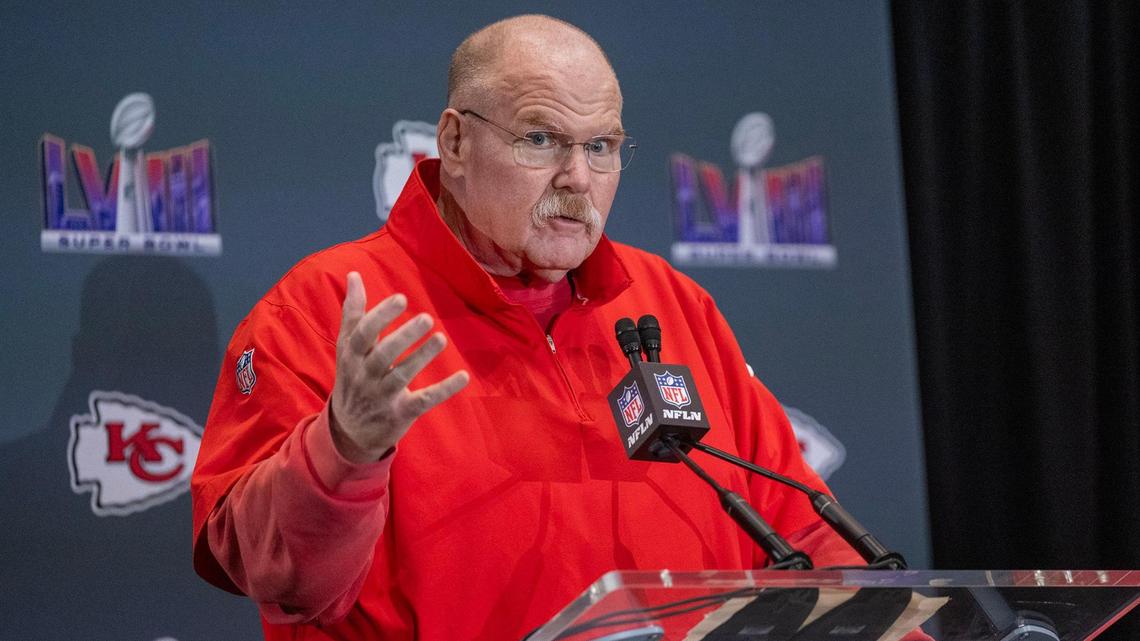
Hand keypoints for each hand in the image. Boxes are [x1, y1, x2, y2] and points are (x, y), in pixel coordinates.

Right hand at [329, 272, 468, 462]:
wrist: (350, 432)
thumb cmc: (353, 378)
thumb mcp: (346, 348)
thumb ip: (352, 312)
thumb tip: (354, 274)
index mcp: (351, 356)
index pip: (362, 334)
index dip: (381, 315)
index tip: (401, 298)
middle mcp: (364, 376)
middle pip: (382, 355)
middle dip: (403, 336)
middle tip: (426, 318)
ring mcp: (382, 396)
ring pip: (401, 375)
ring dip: (422, 357)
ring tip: (441, 339)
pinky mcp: (401, 413)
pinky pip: (424, 400)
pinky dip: (444, 389)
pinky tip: (463, 376)